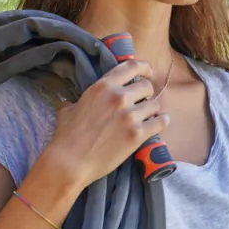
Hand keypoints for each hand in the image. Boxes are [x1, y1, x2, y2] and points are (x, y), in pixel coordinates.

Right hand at [41, 58, 168, 187]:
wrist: (70, 162)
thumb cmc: (67, 137)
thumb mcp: (69, 110)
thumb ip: (81, 101)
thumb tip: (76, 102)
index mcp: (103, 87)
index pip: (132, 66)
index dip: (144, 68)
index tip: (147, 73)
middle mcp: (119, 97)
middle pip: (146, 87)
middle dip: (146, 94)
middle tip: (142, 102)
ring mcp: (130, 116)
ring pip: (155, 105)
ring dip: (152, 110)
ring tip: (146, 116)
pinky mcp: (138, 134)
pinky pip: (160, 122)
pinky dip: (161, 121)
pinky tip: (158, 123)